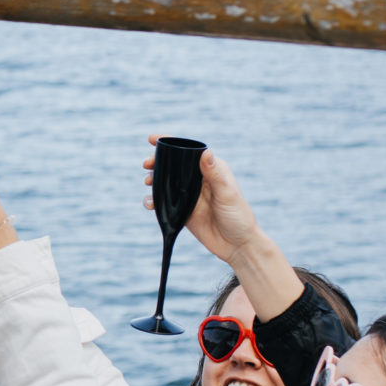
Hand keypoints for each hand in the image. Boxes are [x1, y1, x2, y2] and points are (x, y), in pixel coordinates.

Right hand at [149, 140, 262, 264]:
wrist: (237, 246)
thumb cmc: (238, 217)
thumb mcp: (227, 194)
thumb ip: (215, 174)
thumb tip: (205, 151)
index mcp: (211, 170)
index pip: (188, 151)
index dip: (170, 143)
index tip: (153, 139)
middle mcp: (198, 180)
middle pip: (173, 166)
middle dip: (157, 162)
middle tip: (146, 165)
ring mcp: (189, 196)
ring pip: (166, 183)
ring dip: (154, 181)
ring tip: (148, 183)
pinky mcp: (182, 211)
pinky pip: (163, 203)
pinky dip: (154, 201)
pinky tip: (150, 204)